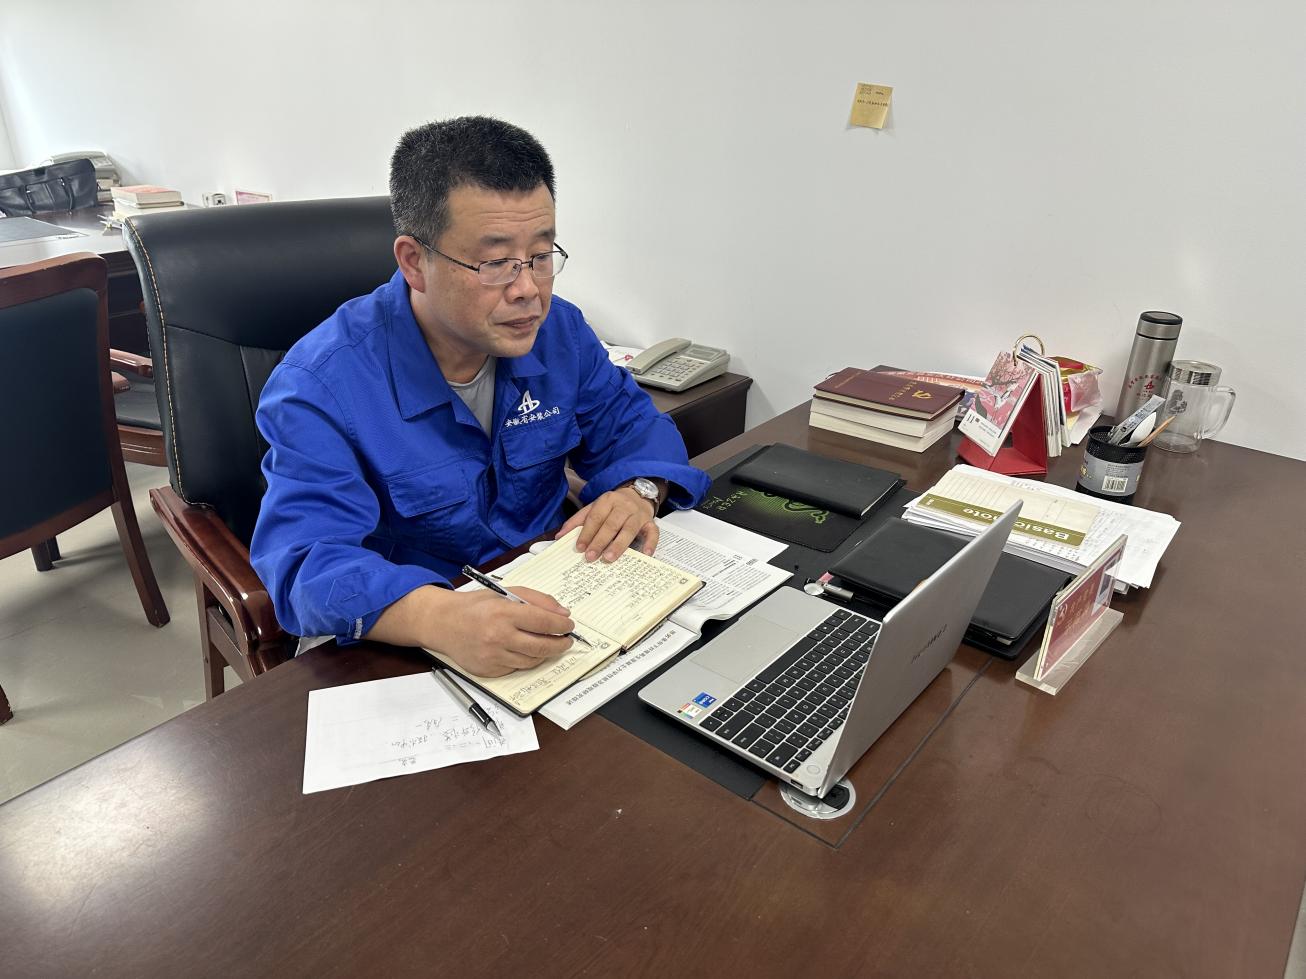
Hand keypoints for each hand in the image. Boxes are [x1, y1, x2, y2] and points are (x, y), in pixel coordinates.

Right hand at [382, 585, 577, 677]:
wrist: (443, 623)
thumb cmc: (476, 605)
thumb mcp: (505, 592)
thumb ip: (536, 600)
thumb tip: (562, 613)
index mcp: (504, 613)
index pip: (543, 622)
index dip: (562, 625)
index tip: (569, 625)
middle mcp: (498, 636)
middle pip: (542, 646)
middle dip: (560, 644)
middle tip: (567, 640)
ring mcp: (493, 656)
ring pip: (532, 661)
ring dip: (546, 654)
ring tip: (550, 645)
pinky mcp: (488, 671)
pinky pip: (516, 668)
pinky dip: (526, 660)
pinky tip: (528, 651)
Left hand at [554, 487, 656, 561]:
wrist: (638, 495)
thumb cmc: (612, 507)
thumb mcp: (594, 508)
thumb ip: (577, 521)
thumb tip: (559, 536)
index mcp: (607, 500)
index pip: (595, 517)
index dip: (587, 533)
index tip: (579, 547)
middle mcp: (624, 506)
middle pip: (611, 524)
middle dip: (600, 541)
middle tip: (591, 557)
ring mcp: (638, 514)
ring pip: (629, 529)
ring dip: (619, 544)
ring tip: (609, 558)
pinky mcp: (650, 522)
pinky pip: (653, 532)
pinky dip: (651, 543)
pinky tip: (646, 554)